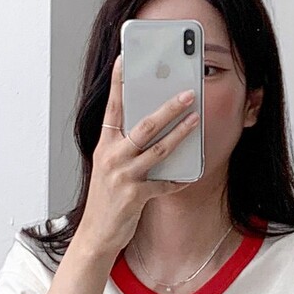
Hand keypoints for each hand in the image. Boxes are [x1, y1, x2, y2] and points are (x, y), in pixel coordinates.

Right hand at [76, 53, 200, 258]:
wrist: (96, 234)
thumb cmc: (106, 198)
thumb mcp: (108, 166)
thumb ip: (124, 146)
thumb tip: (151, 125)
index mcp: (104, 145)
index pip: (113, 107)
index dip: (118, 82)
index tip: (125, 58)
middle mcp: (111, 157)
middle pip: (144, 125)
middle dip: (169, 107)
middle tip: (188, 93)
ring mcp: (123, 177)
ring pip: (158, 150)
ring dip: (181, 134)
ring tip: (196, 120)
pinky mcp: (134, 196)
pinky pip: (164, 184)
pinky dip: (178, 180)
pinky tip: (191, 174)